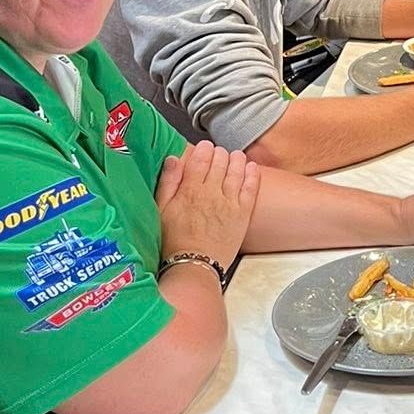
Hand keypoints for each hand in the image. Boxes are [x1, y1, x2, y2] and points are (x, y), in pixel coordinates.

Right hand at [156, 140, 259, 268]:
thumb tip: (172, 159)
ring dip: (236, 159)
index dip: (203, 149)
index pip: (200, 159)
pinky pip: (251, 188)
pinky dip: (252, 174)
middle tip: (219, 153)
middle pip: (219, 162)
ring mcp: (229, 202)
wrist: (194, 265)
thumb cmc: (174, 241)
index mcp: (190, 190)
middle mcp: (211, 192)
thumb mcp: (161, 210)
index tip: (205, 147)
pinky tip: (252, 167)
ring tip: (236, 155)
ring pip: (236, 171)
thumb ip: (167, 183)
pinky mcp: (242, 214)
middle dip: (219, 153)